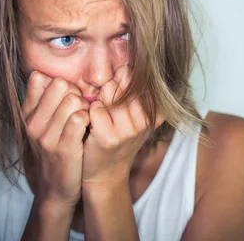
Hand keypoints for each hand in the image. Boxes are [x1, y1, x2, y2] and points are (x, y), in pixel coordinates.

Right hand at [22, 71, 89, 207]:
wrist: (56, 188)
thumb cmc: (54, 150)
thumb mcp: (41, 125)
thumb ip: (42, 99)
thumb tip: (43, 73)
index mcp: (27, 114)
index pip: (39, 78)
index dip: (60, 83)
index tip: (67, 96)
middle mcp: (33, 124)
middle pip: (60, 85)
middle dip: (76, 91)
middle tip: (80, 107)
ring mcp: (47, 137)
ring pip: (73, 99)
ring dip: (85, 106)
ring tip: (86, 118)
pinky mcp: (65, 148)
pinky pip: (80, 117)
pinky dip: (89, 118)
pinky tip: (89, 127)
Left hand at [81, 66, 164, 187]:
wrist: (105, 174)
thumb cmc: (117, 139)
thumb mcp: (135, 118)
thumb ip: (135, 94)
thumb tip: (126, 67)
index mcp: (154, 113)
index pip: (138, 79)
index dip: (122, 80)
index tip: (118, 94)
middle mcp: (145, 121)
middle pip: (122, 83)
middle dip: (109, 89)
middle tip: (107, 108)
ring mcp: (128, 130)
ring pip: (107, 93)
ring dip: (98, 100)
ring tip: (100, 116)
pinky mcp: (109, 137)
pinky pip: (94, 109)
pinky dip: (89, 113)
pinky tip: (92, 125)